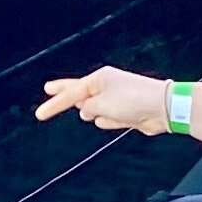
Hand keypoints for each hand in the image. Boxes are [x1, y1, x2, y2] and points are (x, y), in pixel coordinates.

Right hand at [38, 68, 172, 134]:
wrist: (163, 108)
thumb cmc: (134, 100)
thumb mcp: (102, 104)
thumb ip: (88, 108)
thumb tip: (85, 111)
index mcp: (99, 79)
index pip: (71, 93)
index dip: (54, 104)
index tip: (39, 114)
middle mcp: (106, 86)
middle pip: (79, 93)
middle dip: (65, 95)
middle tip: (48, 90)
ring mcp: (115, 99)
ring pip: (96, 110)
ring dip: (100, 115)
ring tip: (117, 113)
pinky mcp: (124, 113)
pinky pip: (110, 119)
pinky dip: (113, 122)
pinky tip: (124, 120)